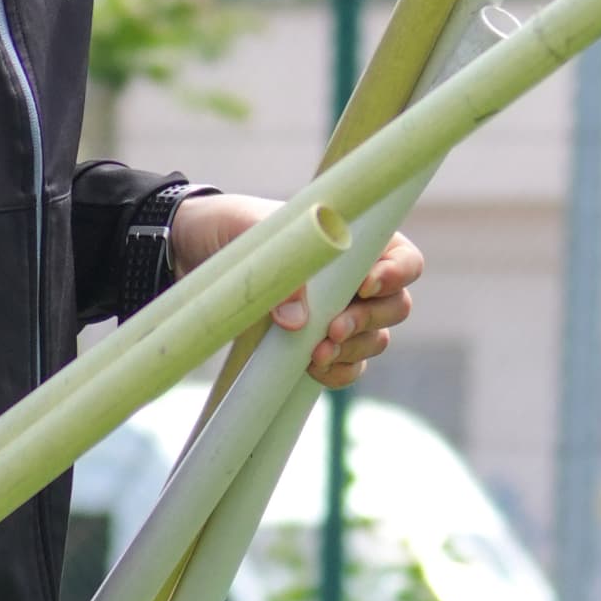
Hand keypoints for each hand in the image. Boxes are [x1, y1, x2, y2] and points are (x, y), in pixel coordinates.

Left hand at [169, 192, 422, 392]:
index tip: (366, 285)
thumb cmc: (234, 228)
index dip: (396, 275)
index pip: (404, 260)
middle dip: (368, 322)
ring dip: (352, 350)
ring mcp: (343, 313)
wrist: (196, 251)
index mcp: (358, 240)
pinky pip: (349, 366)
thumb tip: (299, 321)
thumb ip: (282, 272)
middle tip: (332, 329)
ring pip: (376, 340)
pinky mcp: (320, 342)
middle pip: (396, 307)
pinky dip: (338, 372)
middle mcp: (359, 279)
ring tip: (315, 354)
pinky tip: (314, 370)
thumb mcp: (252, 236)